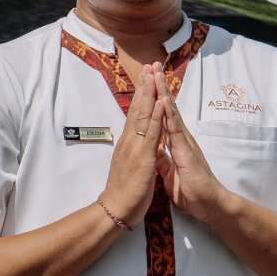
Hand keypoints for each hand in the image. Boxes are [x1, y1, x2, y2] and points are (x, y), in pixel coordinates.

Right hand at [99, 62, 164, 228]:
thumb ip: (134, 153)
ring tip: (153, 75)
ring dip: (150, 94)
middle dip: (144, 87)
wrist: (116, 209)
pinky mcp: (143, 156)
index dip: (142, 96)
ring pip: (144, 115)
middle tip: (148, 66)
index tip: (145, 78)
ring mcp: (136, 146)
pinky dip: (156, 116)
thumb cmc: (124, 192)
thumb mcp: (130, 167)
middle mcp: (130, 140)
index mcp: (129, 143)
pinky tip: (160, 102)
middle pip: (138, 108)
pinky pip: (151, 133)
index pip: (136, 114)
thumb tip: (137, 144)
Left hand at [154, 69, 230, 223]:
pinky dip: (169, 113)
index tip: (147, 82)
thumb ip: (164, 161)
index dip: (154, 99)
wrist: (208, 204)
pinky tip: (164, 99)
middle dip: (158, 87)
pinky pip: (175, 129)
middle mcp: (180, 138)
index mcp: (174, 143)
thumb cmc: (192, 191)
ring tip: (156, 74)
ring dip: (163, 92)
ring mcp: (184, 141)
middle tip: (152, 66)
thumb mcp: (170, 174)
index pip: (161, 116)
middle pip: (166, 108)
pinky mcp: (186, 150)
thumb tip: (157, 152)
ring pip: (170, 112)